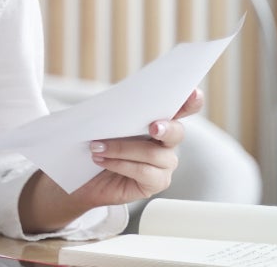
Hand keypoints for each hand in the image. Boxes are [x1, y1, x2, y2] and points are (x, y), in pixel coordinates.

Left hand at [19, 89, 203, 232]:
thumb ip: (116, 114)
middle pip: (176, 132)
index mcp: (158, 120)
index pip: (181, 108)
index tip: (194, 92)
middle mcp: (167, 142)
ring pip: (153, 153)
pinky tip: (101, 160)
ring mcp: (164, 164)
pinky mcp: (156, 182)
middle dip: (166, 128)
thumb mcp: (103, 124)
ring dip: (122, 148)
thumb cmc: (95, 144)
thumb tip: (112, 104)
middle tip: (153, 127)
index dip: (190, 101)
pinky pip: (143, 172)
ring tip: (96, 146)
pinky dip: (119, 164)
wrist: (82, 177)